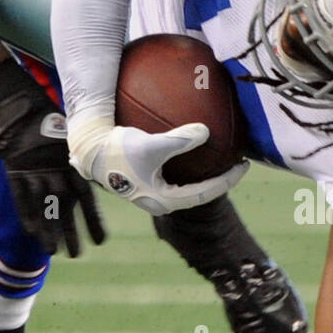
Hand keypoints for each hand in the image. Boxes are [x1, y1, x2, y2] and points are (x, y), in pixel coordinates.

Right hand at [0, 61, 106, 258]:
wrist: (22, 106)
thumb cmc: (52, 120)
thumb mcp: (73, 138)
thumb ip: (83, 160)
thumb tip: (104, 178)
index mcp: (73, 164)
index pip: (87, 199)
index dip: (93, 221)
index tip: (101, 242)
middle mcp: (56, 171)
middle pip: (65, 208)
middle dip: (71, 232)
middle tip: (77, 254)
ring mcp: (34, 173)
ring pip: (44, 208)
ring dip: (49, 231)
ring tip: (54, 252)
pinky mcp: (15, 172)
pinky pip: (22, 198)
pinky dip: (27, 215)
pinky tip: (32, 232)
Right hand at [69, 120, 247, 215]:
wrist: (88, 151)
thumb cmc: (118, 150)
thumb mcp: (152, 145)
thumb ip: (179, 140)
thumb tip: (206, 131)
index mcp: (164, 200)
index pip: (206, 194)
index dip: (228, 180)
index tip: (244, 164)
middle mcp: (159, 201)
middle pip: (198, 193)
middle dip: (218, 179)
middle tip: (236, 162)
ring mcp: (151, 192)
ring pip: (186, 185)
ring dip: (203, 173)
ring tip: (218, 157)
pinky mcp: (144, 180)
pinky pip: (174, 174)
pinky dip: (187, 163)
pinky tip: (191, 144)